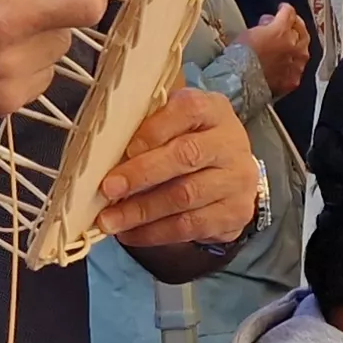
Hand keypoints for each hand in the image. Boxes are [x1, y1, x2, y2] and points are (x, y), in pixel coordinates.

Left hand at [97, 86, 261, 246]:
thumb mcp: (176, 124)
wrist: (232, 176)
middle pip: (186, 156)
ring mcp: (236, 180)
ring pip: (185, 197)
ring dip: (141, 211)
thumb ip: (149, 129)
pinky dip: (154, 232)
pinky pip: (189, 226)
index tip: (126, 148)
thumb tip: (106, 155)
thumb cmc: (192, 143)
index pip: (188, 110)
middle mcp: (231, 143)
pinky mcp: (234, 213)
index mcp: (214, 110)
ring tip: (110, 220)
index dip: (155, 129)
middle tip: (108, 189)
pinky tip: (131, 233)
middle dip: (142, 174)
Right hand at [239, 3, 312, 94]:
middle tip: (289, 25)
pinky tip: (287, 64)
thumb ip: (264, 26)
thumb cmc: (240, 57)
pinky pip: (297, 69)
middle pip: (301, 31)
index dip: (284, 9)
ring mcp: (296, 64)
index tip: (282, 9)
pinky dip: (292, 64)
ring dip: (297, 45)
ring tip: (289, 46)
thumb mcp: (249, 32)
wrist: (241, 82)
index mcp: (282, 30)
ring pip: (303, 50)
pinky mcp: (293, 80)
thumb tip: (268, 24)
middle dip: (295, 25)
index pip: (289, 13)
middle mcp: (293, 46)